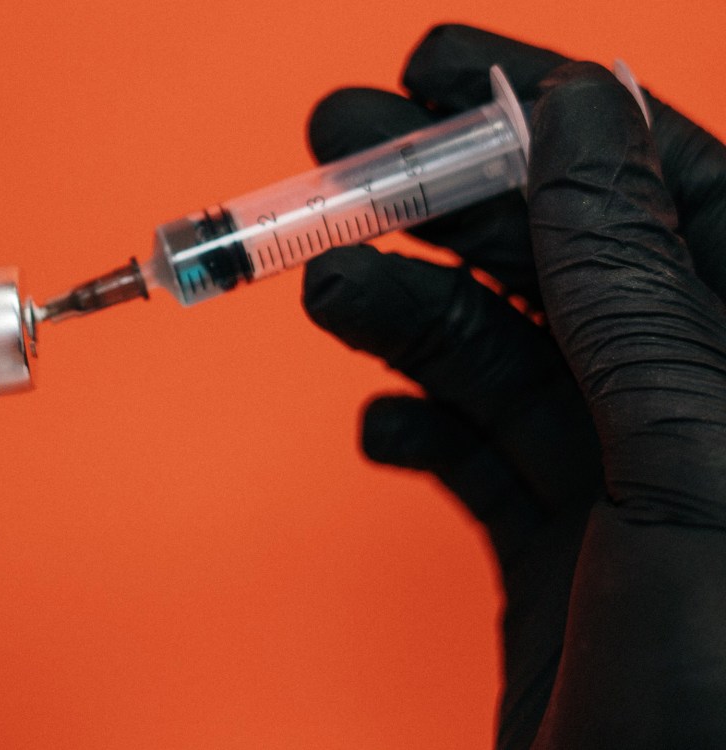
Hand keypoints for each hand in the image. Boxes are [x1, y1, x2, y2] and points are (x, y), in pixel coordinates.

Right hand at [301, 26, 725, 747]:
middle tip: (335, 143)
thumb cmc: (721, 708)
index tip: (443, 64)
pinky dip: (414, 427)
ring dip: (403, 311)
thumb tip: (585, 115)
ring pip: (499, 353)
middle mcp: (702, 411)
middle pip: (561, 259)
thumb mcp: (693, 468)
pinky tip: (379, 425)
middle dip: (446, 197)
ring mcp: (624, 483)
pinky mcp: (554, 550)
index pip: (667, 190)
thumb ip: (635, 290)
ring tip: (321, 289)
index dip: (556, 112)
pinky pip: (472, 453)